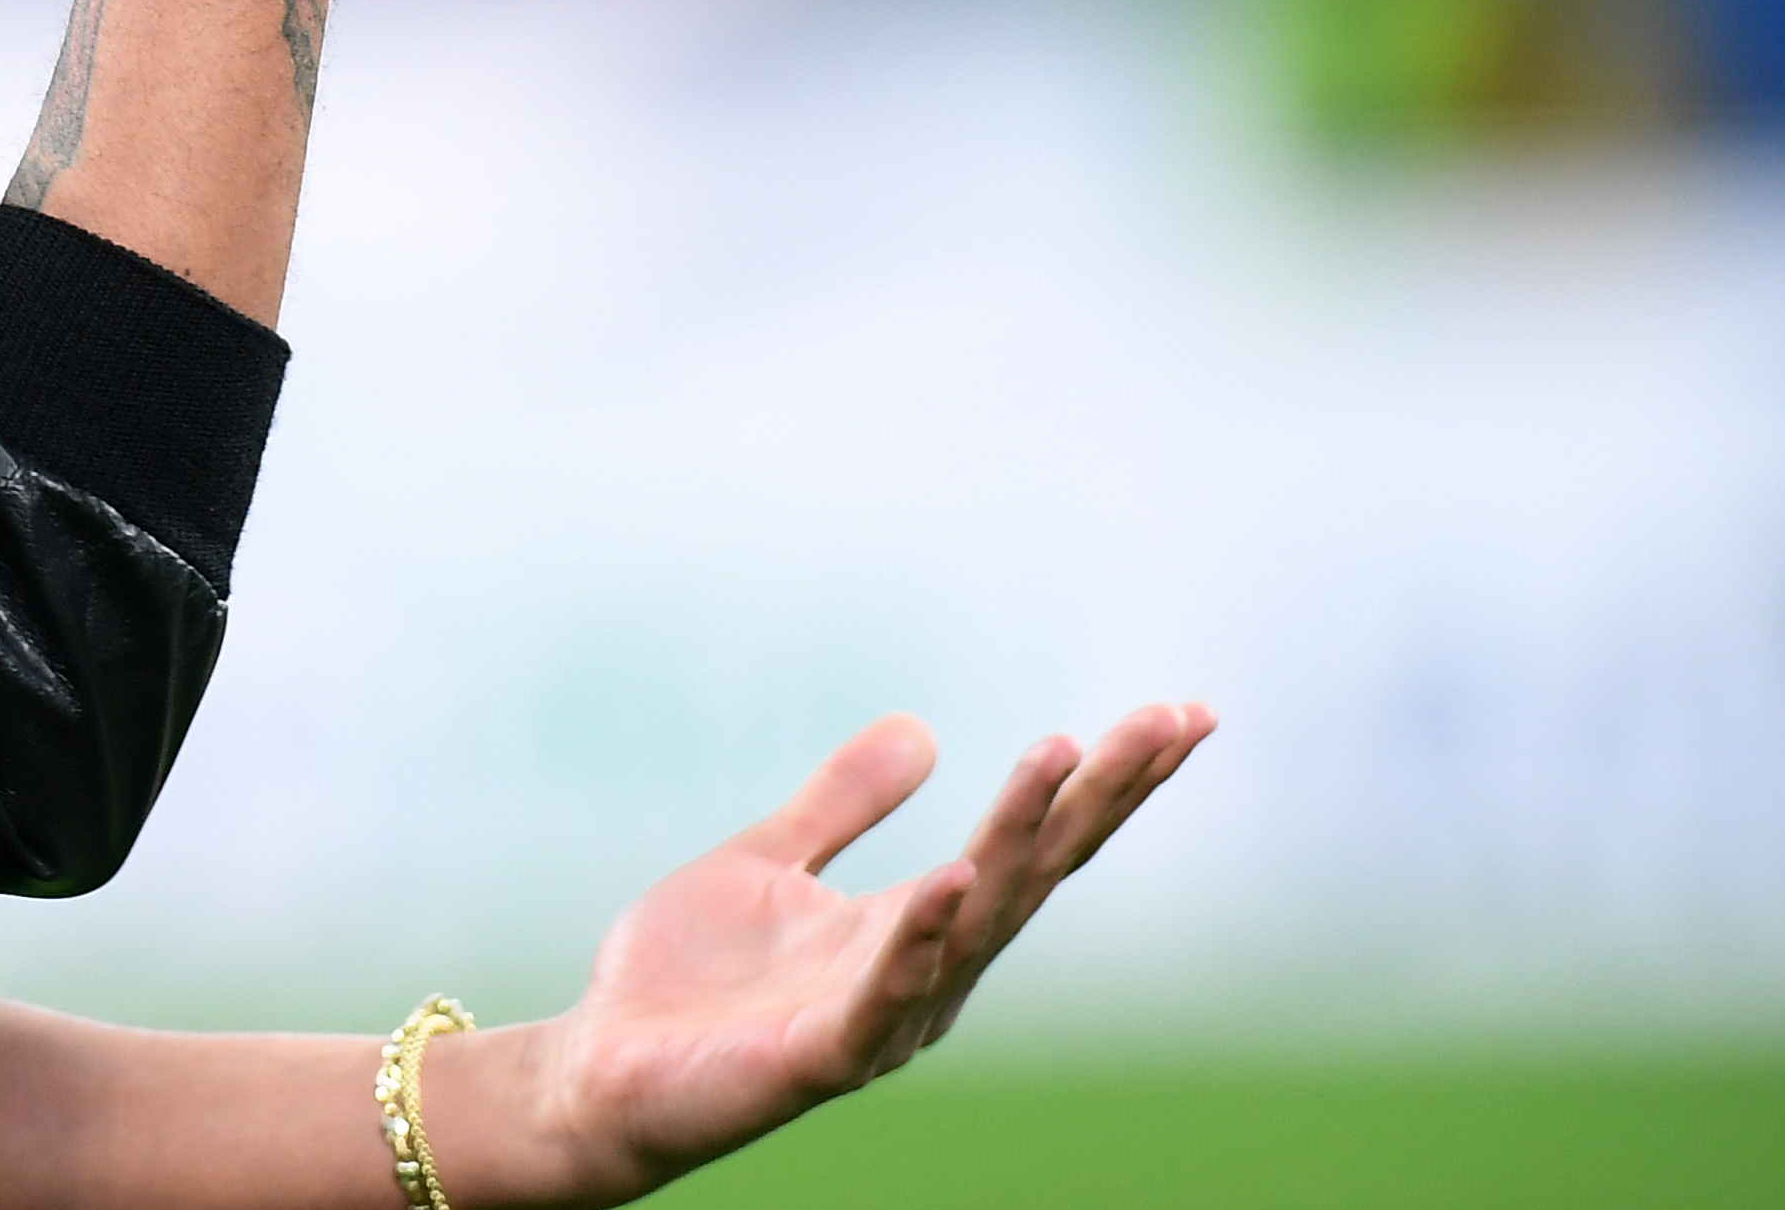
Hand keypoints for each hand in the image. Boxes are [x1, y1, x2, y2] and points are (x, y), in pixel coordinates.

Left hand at [436, 704, 1215, 1203]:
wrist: (604, 1070)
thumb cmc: (691, 980)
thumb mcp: (770, 860)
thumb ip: (841, 804)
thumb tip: (923, 727)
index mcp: (918, 926)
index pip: (1032, 845)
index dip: (1103, 783)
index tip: (1180, 714)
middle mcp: (925, 972)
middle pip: (1033, 873)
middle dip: (1103, 795)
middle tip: (1173, 719)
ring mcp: (881, 1016)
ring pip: (974, 920)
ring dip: (1020, 836)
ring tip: (1066, 755)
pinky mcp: (821, 1054)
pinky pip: (884, 992)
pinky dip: (921, 937)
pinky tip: (952, 880)